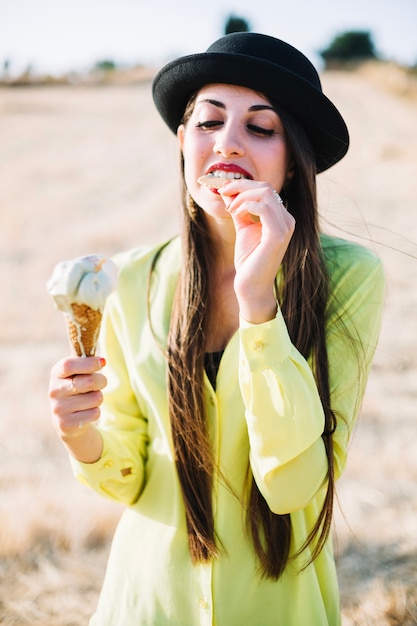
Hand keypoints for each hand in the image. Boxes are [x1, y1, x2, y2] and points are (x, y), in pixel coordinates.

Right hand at [49, 355, 105, 448]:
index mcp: (56, 373)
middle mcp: (54, 391)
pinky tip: (86, 412)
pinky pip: (95, 413)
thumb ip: (87, 362)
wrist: (66, 418)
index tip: (103, 362)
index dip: (89, 363)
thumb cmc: (77, 387)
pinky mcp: (66, 424)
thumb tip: (102, 360)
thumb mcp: (78, 372)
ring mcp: (59, 408)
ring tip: (89, 399)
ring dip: (98, 398)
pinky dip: (96, 411)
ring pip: (96, 398)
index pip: (68, 365)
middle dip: (101, 380)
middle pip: (89, 382)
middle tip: (100, 383)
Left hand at [219, 180, 294, 321]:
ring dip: (242, 197)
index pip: (265, 189)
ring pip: (265, 193)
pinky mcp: (278, 236)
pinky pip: (263, 208)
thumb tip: (228, 191)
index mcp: (281, 218)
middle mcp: (287, 220)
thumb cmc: (248, 260)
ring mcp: (285, 228)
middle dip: (240, 186)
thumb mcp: (243, 228)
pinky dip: (245, 206)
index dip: (243, 185)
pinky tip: (236, 215)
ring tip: (230, 210)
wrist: (251, 286)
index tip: (223, 188)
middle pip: (265, 187)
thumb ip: (239, 209)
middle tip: (223, 193)